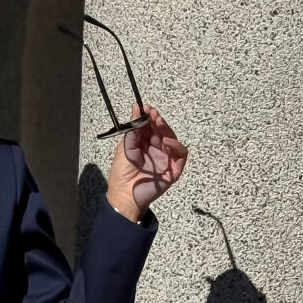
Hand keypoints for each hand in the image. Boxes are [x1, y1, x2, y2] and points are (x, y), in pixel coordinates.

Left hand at [105, 101, 188, 220]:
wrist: (125, 195)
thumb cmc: (122, 173)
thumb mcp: (125, 147)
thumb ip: (133, 129)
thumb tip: (136, 108)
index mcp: (144, 144)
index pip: (151, 126)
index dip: (149, 117)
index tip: (146, 108)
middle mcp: (156, 149)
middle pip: (162, 131)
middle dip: (158, 120)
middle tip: (153, 113)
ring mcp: (166, 158)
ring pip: (173, 139)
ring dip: (167, 129)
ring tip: (159, 123)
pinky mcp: (174, 168)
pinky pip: (181, 154)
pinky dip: (177, 146)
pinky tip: (167, 141)